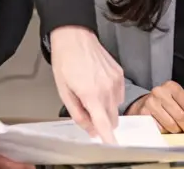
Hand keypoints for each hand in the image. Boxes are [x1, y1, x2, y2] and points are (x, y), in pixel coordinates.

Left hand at [50, 26, 124, 142]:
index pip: (104, 123)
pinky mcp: (120, 73)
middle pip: (111, 119)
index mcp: (91, 94)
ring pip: (116, 107)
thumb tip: (89, 128)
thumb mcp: (64, 91)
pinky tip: (99, 85)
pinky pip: (119, 94)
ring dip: (106, 108)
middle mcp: (107, 88)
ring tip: (91, 93)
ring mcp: (116, 80)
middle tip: (87, 111)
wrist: (74, 36)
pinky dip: (110, 96)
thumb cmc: (66, 61)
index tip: (112, 146)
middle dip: (101, 122)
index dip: (108, 138)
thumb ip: (77, 113)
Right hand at [127, 81, 183, 133]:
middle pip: (180, 116)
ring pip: (171, 124)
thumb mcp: (180, 100)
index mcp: (171, 86)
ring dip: (177, 130)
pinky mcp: (143, 114)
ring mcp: (150, 103)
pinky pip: (160, 129)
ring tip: (178, 129)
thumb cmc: (165, 103)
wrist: (142, 104)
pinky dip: (166, 131)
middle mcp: (160, 92)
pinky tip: (167, 128)